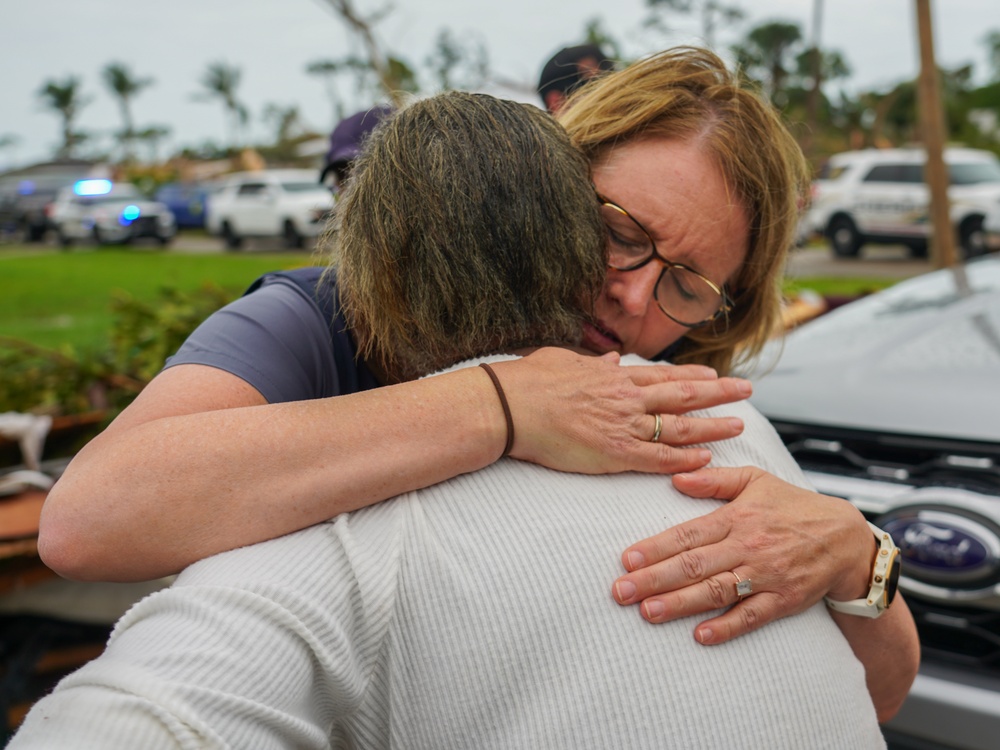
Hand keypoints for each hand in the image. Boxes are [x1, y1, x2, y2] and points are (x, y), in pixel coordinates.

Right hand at [492, 348, 751, 474]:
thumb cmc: (528, 382)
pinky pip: (657, 458)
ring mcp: (622, 425)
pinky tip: (705, 459)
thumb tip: (610, 358)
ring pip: (677, 426)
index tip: (715, 377)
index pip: (663, 376)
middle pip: (682, 395)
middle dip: (718, 394)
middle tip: (747, 391)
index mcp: (613, 376)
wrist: (510, 406)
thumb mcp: (564, 360)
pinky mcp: (613, 452)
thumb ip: (592, 362)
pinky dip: (683, 459)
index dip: (693, 377)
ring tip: (738, 427)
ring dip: (710, 426)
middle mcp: (625, 397)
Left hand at [611, 466, 874, 643]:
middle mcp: (748, 547)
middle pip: (694, 565)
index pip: (688, 534)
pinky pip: (752, 616)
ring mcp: (766, 575)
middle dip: (653, 579)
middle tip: (620, 591)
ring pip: (717, 591)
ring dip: (680, 603)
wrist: (846, 538)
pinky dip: (727, 627)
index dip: (655, 547)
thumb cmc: (794, 506)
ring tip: (648, 612)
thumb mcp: (756, 480)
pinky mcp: (784, 599)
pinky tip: (700, 635)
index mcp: (737, 517)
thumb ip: (714, 480)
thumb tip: (676, 477)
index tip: (626, 559)